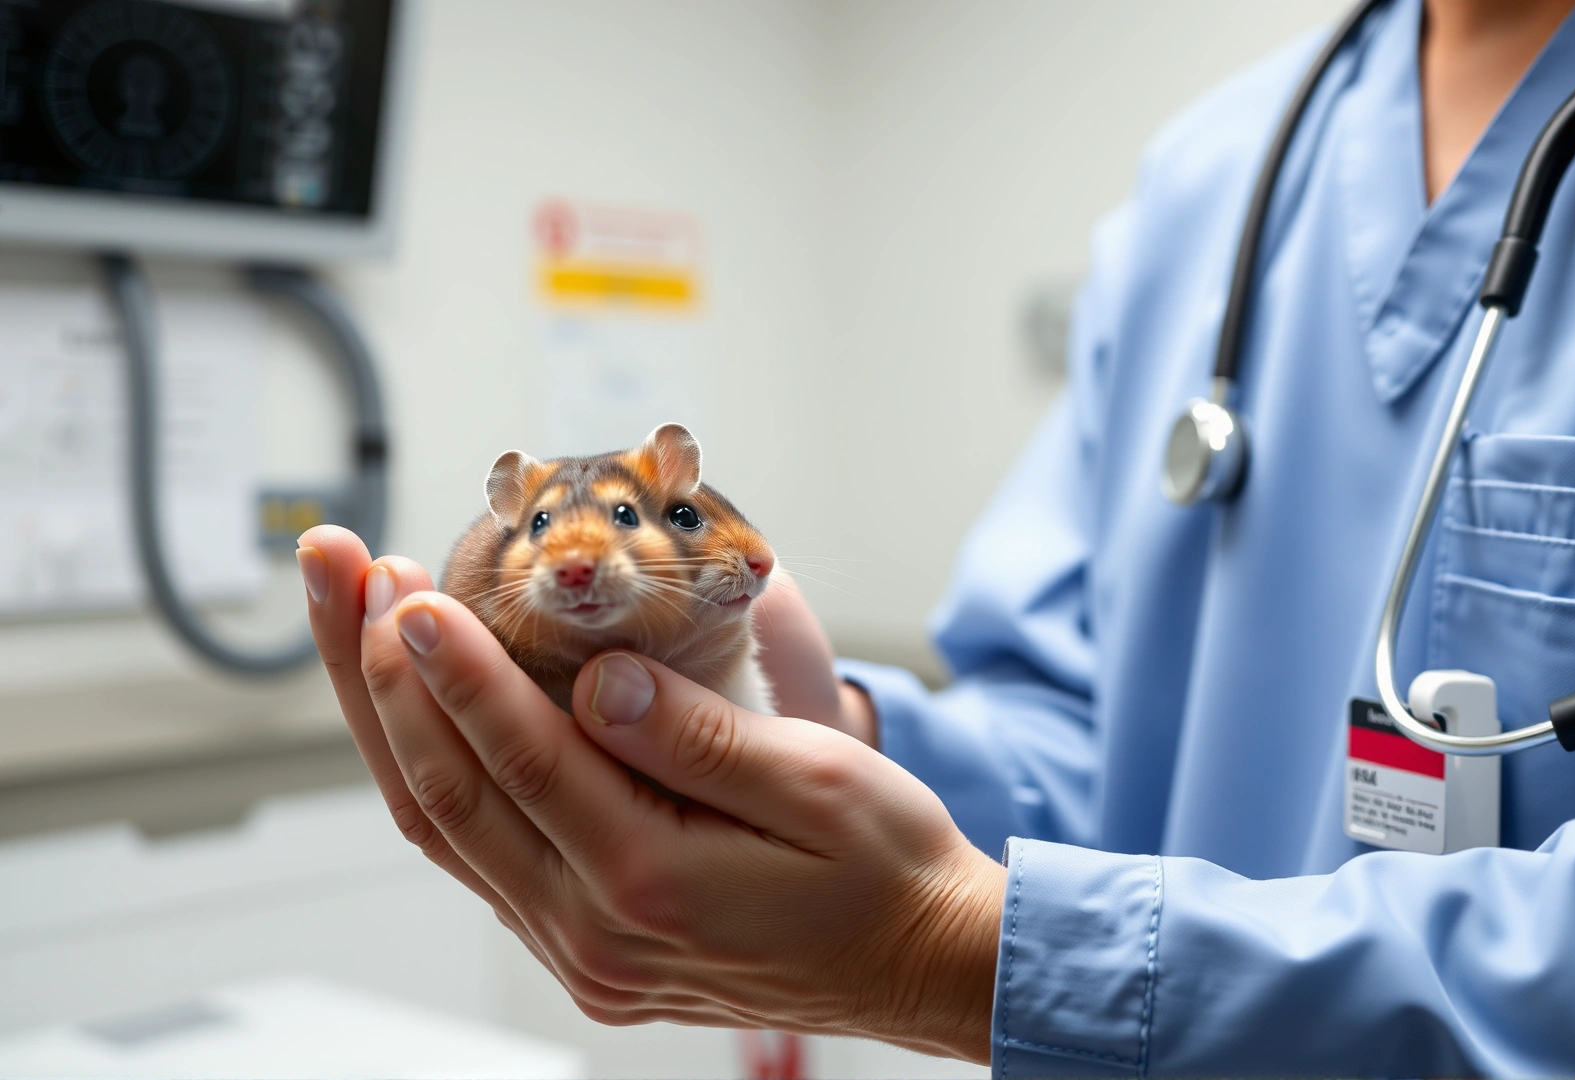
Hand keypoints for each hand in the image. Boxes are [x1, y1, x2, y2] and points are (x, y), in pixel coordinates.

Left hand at [295, 527, 1001, 1060]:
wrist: (917, 961)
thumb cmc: (885, 870)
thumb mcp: (822, 785)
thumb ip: (705, 738)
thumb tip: (601, 682)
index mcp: (653, 885)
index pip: (523, 759)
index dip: (453, 667)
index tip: (406, 587)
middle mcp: (595, 932)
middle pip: (446, 794)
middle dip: (380, 674)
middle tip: (342, 574)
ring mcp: (581, 949)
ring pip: (446, 826)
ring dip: (389, 718)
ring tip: (353, 621)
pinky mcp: (585, 946)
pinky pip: (483, 854)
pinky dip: (436, 772)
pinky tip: (417, 707)